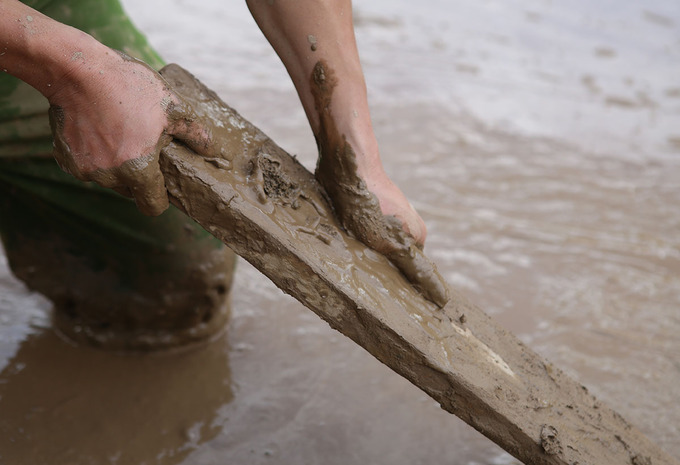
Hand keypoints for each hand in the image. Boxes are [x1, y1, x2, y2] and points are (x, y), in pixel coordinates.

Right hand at [48, 51, 210, 215]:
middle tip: (141, 145)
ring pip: (108, 177)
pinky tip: (97, 130)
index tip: (162, 183)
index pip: (152, 207)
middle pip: (130, 190)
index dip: (160, 197)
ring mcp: (85, 169)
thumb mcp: (173, 107)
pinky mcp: (65, 158)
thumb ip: (195, 134)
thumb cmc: (129, 87)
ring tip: (119, 132)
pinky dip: (92, 153)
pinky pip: (86, 165)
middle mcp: (110, 177)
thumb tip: (211, 150)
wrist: (78, 69)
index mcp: (139, 171)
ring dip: (115, 164)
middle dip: (138, 174)